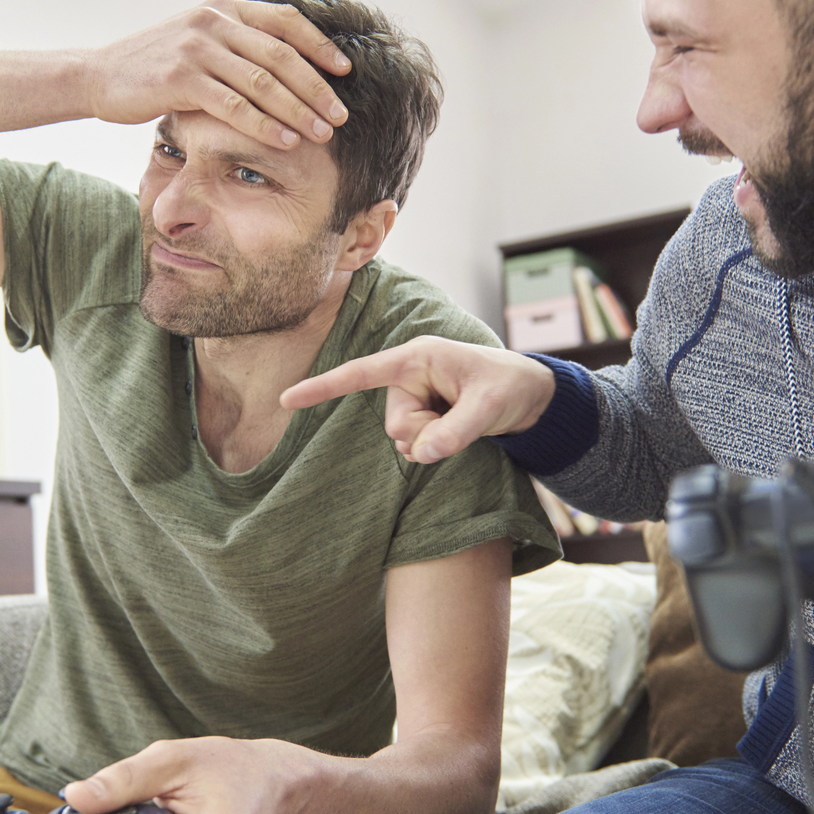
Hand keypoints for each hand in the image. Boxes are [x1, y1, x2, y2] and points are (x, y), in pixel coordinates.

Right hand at [82, 0, 350, 151]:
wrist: (99, 76)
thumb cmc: (154, 60)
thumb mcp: (195, 28)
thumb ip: (232, 17)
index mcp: (224, 7)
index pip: (286, 20)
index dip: (320, 46)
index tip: (346, 71)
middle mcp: (214, 21)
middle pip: (282, 55)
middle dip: (317, 88)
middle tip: (342, 116)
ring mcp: (198, 48)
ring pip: (263, 83)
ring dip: (298, 111)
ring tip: (322, 134)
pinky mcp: (181, 79)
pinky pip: (234, 106)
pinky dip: (264, 126)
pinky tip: (285, 141)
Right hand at [281, 336, 557, 462]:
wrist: (527, 395)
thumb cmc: (509, 386)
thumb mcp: (489, 407)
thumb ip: (455, 431)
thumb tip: (421, 455)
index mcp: (416, 358)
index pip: (361, 374)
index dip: (323, 388)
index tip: (286, 400)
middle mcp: (408, 376)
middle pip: (394, 424)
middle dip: (425, 433)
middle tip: (461, 418)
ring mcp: (413, 398)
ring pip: (403, 439)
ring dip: (432, 441)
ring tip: (462, 420)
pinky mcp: (420, 416)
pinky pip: (413, 445)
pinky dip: (434, 446)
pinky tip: (455, 428)